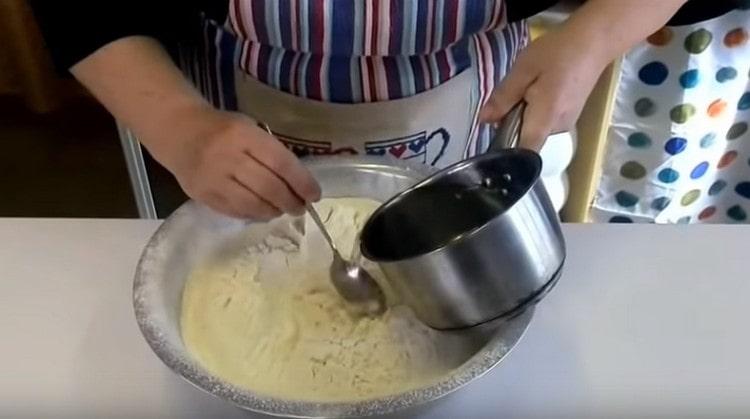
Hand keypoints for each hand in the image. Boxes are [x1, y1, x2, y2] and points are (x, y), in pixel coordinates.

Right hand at [154, 105, 320, 219]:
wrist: (178, 132)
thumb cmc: (223, 129)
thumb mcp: (250, 128)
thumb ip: (271, 152)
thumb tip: (299, 183)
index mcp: (243, 135)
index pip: (280, 163)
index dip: (302, 182)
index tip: (314, 195)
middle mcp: (227, 157)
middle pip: (268, 187)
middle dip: (291, 201)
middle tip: (300, 207)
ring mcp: (213, 179)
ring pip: (252, 204)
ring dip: (274, 211)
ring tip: (283, 210)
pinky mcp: (202, 195)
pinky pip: (235, 211)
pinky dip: (254, 214)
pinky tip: (264, 212)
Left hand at [479, 25, 610, 150]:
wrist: (594, 40)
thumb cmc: (557, 52)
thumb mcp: (523, 70)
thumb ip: (503, 98)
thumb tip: (484, 120)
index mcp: (545, 120)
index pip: (524, 153)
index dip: (506, 153)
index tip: (493, 138)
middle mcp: (557, 129)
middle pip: (525, 139)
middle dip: (511, 123)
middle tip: (512, 94)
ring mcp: (565, 124)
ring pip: (534, 128)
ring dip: (523, 114)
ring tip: (528, 86)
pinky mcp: (569, 116)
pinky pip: (544, 121)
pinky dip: (535, 109)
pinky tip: (540, 88)